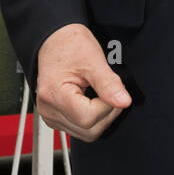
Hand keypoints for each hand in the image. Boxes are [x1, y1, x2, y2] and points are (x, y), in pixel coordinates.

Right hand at [35, 23, 131, 141]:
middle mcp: (49, 110)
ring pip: (86, 133)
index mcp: (54, 95)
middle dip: (107, 113)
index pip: (88, 117)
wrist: (55, 41)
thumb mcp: (94, 60)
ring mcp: (51, 116)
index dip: (107, 106)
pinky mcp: (56, 118)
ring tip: (102, 95)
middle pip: (88, 130)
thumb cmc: (70, 45)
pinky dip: (93, 118)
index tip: (113, 89)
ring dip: (101, 118)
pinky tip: (93, 101)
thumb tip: (124, 102)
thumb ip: (109, 84)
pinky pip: (80, 129)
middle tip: (111, 92)